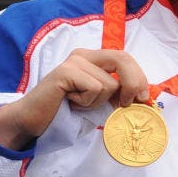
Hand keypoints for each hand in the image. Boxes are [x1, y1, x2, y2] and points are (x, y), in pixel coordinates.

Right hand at [0, 48, 147, 150]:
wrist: (33, 121)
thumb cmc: (67, 112)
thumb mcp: (99, 102)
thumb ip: (118, 94)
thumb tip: (144, 96)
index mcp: (93, 59)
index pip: (126, 58)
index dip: (139, 78)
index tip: (142, 98)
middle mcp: (84, 55)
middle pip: (123, 60)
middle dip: (132, 84)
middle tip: (124, 104)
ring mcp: (74, 61)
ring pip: (109, 83)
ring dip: (98, 102)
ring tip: (78, 103)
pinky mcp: (65, 72)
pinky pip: (94, 88)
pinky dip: (87, 103)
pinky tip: (70, 102)